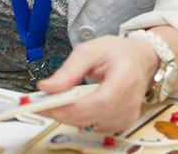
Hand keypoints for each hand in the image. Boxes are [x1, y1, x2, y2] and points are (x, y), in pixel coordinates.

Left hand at [35, 35, 157, 133]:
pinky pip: (96, 126)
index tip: (49, 104)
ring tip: (53, 103)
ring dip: (68, 117)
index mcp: (125, 77)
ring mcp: (128, 114)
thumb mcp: (89, 51)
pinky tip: (71, 107)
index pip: (100, 101)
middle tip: (40, 105)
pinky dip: (79, 119)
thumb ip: (68, 70)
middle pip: (93, 116)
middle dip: (63, 113)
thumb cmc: (115, 52)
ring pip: (91, 124)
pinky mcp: (123, 122)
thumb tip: (47, 87)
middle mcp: (130, 100)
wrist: (138, 59)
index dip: (73, 107)